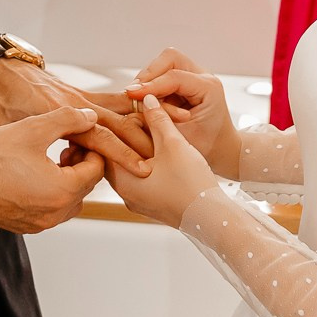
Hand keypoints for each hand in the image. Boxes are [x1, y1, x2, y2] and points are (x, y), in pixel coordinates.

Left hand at [0, 57, 153, 171]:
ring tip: (169, 129)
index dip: (122, 155)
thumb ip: (41, 145)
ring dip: (143, 120)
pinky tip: (149, 113)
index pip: (101, 138)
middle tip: (166, 155)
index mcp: (62, 115)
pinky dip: (131, 106)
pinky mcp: (81, 94)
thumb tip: (60, 169)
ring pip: (119, 109)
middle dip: (143, 140)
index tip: (143, 168)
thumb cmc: (3, 103)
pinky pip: (112, 100)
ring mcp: (80, 97)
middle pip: (118, 123)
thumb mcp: (16, 129)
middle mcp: (76, 103)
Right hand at [0, 107, 119, 232]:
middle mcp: (55, 214)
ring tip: (48, 158)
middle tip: (63, 144)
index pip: (97, 169)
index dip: (90, 147)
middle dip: (80, 163)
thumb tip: (90, 117)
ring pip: (70, 199)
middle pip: (86, 186)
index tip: (75, 135)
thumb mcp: (33, 128)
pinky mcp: (25, 225)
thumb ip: (68, 119)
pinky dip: (51, 192)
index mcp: (63, 192)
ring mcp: (40, 223)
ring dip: (67, 178)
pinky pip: (51, 209)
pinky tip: (32, 172)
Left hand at [104, 96, 220, 227]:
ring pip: (129, 168)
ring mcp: (138, 201)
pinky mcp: (152, 204)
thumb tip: (146, 99)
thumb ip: (157, 119)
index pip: (103, 148)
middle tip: (132, 119)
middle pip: (115, 158)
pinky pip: (141, 178)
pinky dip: (146, 163)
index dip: (111, 126)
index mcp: (122, 181)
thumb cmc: (191, 184)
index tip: (119, 112)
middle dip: (124, 137)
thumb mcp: (173, 144)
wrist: (213, 218)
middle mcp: (125, 194)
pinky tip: (160, 152)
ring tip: (149, 132)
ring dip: (136, 149)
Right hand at [118, 48, 237, 176]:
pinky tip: (145, 99)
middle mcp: (202, 76)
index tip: (132, 95)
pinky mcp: (184, 80)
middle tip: (133, 94)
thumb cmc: (206, 145)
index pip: (175, 76)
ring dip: (148, 79)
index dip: (151, 85)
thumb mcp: (182, 136)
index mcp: (209, 88)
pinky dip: (151, 84)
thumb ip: (161, 118)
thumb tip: (137, 102)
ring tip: (138, 99)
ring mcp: (194, 75)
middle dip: (149, 74)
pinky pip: (163, 72)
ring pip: (164, 63)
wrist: (220, 147)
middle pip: (170, 58)